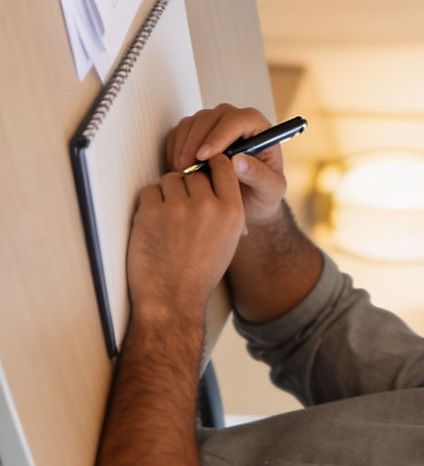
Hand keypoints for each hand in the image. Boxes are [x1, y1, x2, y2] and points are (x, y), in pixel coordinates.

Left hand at [127, 154, 244, 319]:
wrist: (171, 301)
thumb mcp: (228, 239)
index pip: (223, 165)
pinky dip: (149, 204)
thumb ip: (224, 206)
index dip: (211, 165)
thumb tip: (210, 177)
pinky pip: (149, 191)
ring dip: (166, 194)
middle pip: (193, 173)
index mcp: (232, 211)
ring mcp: (179, 208)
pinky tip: (153, 225)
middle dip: (186, 187)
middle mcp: (208, 206)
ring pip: (170, 179)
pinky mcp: (151, 213)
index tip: (203, 171)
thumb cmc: (198, 273)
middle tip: (180, 211)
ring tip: (167, 220)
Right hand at [166, 104, 287, 227]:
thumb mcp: (270, 189)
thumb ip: (258, 175)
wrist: (247, 201)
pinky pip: (180, 132)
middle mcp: (234, 120)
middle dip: (195, 143)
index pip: (235, 120)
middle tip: (187, 169)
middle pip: (209, 118)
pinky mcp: (196, 132)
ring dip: (183, 148)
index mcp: (256, 126)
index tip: (204, 156)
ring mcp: (213, 124)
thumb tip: (239, 161)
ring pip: (191, 124)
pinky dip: (175, 150)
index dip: (217, 136)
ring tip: (184, 174)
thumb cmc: (262, 192)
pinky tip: (180, 171)